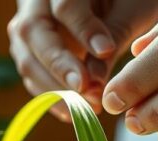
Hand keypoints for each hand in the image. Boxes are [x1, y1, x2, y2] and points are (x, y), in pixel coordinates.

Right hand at [8, 0, 157, 119]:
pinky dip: (49, 95)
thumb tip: (96, 80)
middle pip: (34, 31)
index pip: (64, 4)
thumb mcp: (131, 8)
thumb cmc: (127, 0)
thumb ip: (116, 33)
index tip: (106, 51)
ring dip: (53, 86)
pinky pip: (31, 74)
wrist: (111, 4)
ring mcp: (28, 25)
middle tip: (86, 88)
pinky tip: (72, 112)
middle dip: (60, 64)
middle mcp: (36, 1)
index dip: (83, 29)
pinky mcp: (29, 50)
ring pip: (26, 56)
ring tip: (86, 106)